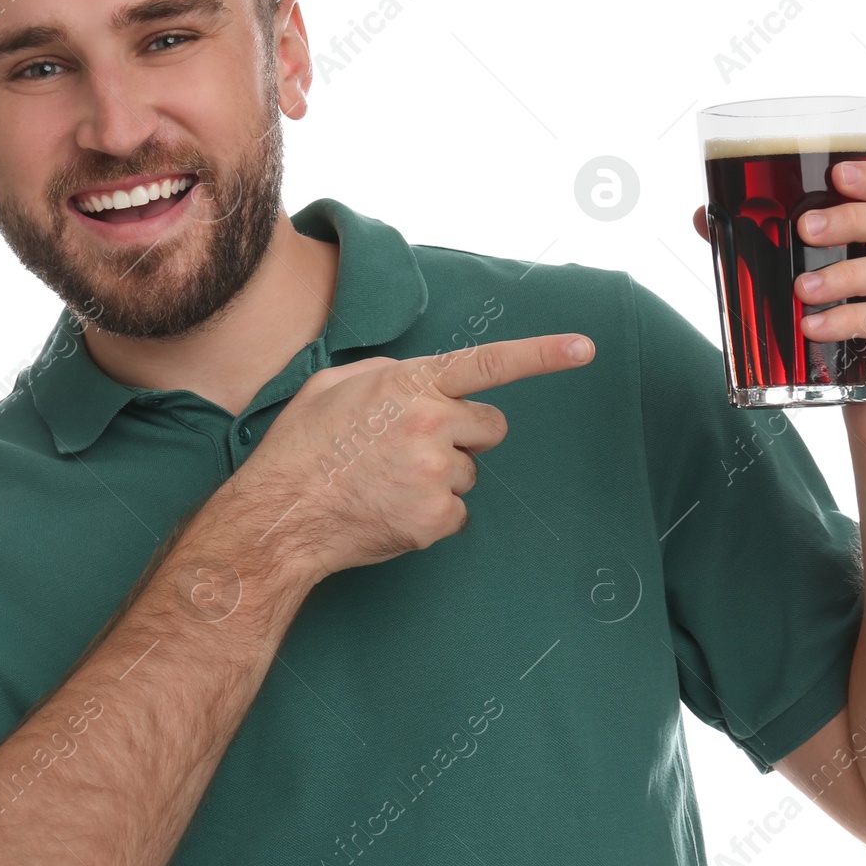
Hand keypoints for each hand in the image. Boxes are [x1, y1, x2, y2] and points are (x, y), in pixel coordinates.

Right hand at [238, 334, 595, 577]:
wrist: (280, 516)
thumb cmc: (301, 448)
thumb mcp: (334, 385)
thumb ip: (389, 374)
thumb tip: (421, 381)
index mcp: (409, 384)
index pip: (488, 363)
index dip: (542, 354)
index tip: (585, 348)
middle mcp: (430, 422)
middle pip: (490, 427)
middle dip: (465, 436)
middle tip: (413, 449)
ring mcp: (436, 472)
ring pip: (470, 471)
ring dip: (441, 477)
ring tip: (387, 482)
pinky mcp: (436, 517)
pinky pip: (458, 511)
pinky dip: (431, 514)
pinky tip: (391, 509)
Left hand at [690, 160, 865, 444]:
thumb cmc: (853, 337)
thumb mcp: (819, 283)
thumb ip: (772, 247)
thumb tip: (704, 216)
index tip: (837, 175)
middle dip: (856, 221)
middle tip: (804, 228)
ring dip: (848, 275)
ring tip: (802, 288)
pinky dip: (854, 319)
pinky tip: (816, 327)